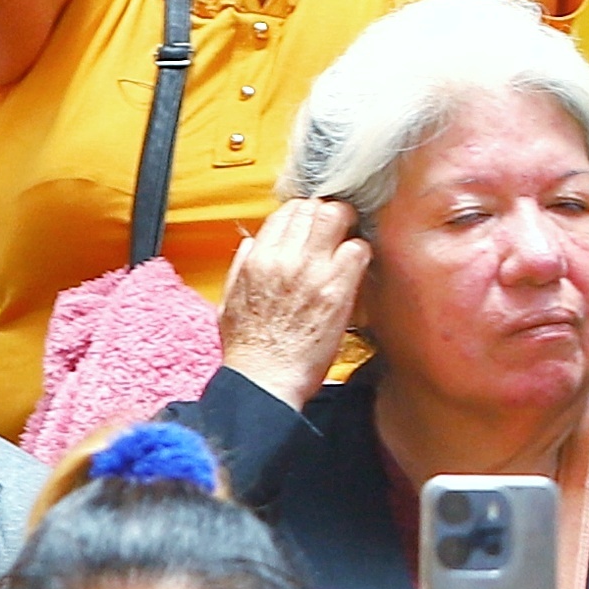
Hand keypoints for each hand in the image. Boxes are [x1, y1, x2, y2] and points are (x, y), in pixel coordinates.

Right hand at [217, 193, 369, 402]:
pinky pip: (358, 250)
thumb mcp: (228, 301)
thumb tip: (251, 243)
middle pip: (315, 208)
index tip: (313, 223)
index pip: (288, 211)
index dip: (305, 213)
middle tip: (338, 228)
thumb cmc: (248, 349)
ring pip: (337, 218)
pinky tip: (357, 268)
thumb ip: (239, 267)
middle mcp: (284, 258)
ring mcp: (311, 271)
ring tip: (348, 243)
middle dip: (329, 213)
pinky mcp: (336, 290)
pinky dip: (361, 253)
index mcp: (257, 259)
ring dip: (348, 227)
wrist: (265, 380)